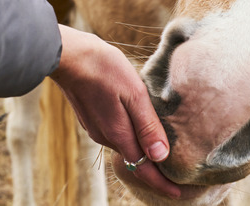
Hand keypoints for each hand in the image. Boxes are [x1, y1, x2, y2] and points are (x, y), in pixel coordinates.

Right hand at [49, 24, 180, 198]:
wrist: (69, 56)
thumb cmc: (104, 69)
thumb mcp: (134, 94)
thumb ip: (147, 126)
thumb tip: (160, 157)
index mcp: (119, 134)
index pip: (143, 170)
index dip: (162, 184)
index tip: (180, 194)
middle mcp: (106, 137)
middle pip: (136, 163)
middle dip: (156, 173)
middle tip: (179, 178)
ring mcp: (97, 129)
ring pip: (126, 148)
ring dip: (144, 155)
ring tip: (165, 156)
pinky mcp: (93, 120)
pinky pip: (118, 137)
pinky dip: (133, 141)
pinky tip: (143, 132)